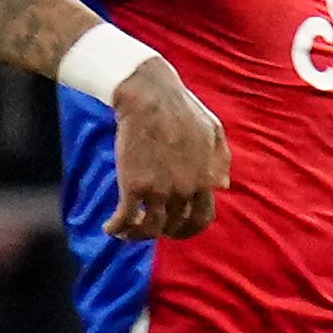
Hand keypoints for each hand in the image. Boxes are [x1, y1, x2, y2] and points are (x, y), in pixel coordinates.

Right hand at [111, 67, 233, 239]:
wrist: (150, 96)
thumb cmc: (181, 109)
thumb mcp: (214, 133)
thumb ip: (221, 162)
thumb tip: (223, 186)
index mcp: (206, 179)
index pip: (202, 219)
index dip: (188, 229)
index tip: (176, 229)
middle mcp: (185, 190)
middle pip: (175, 226)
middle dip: (162, 231)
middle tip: (149, 228)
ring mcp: (160, 189)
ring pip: (150, 229)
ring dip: (136, 235)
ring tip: (126, 232)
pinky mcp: (133, 185)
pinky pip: (125, 219)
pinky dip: (117, 228)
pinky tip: (110, 228)